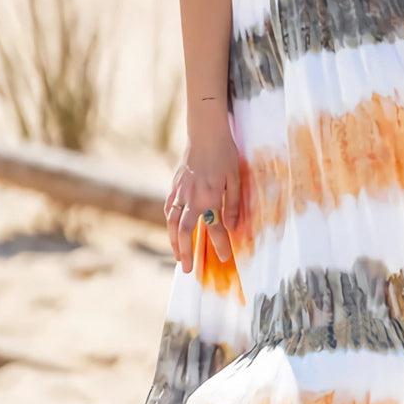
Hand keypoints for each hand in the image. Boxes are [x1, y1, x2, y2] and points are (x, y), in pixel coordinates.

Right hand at [164, 126, 241, 272]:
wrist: (205, 133)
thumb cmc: (224, 154)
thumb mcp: (235, 179)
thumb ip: (233, 204)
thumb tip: (232, 227)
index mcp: (209, 198)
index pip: (215, 229)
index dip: (221, 245)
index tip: (226, 258)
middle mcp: (191, 198)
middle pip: (184, 232)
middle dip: (185, 252)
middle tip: (187, 269)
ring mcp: (180, 192)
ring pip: (171, 222)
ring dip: (173, 242)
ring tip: (177, 256)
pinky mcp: (174, 185)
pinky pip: (168, 208)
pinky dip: (169, 222)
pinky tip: (172, 229)